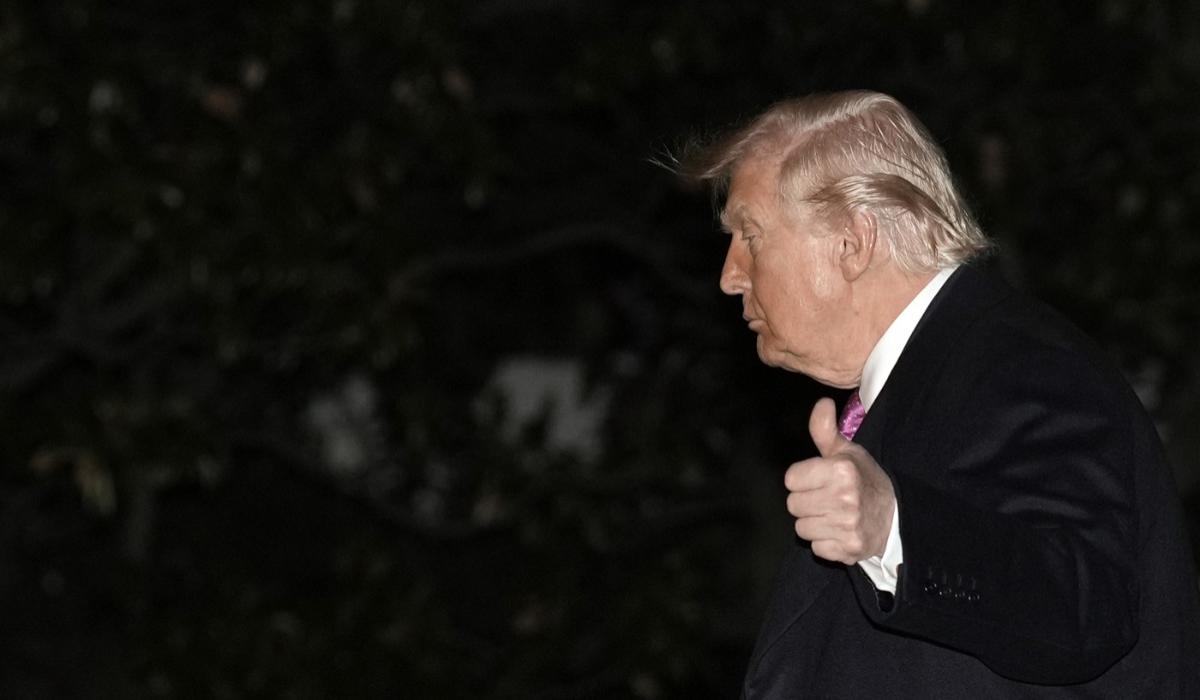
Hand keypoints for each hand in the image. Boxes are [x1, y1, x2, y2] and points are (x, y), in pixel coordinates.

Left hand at [784, 398, 895, 564]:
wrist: (897, 516)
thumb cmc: (864, 480)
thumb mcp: (847, 452)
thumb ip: (826, 430)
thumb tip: (822, 403)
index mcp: (841, 470)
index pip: (791, 479)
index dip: (803, 479)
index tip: (820, 480)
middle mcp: (845, 497)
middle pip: (793, 505)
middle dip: (807, 502)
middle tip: (827, 498)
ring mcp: (848, 525)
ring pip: (802, 528)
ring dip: (815, 523)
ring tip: (834, 515)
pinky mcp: (849, 549)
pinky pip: (816, 548)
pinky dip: (825, 542)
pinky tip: (840, 531)